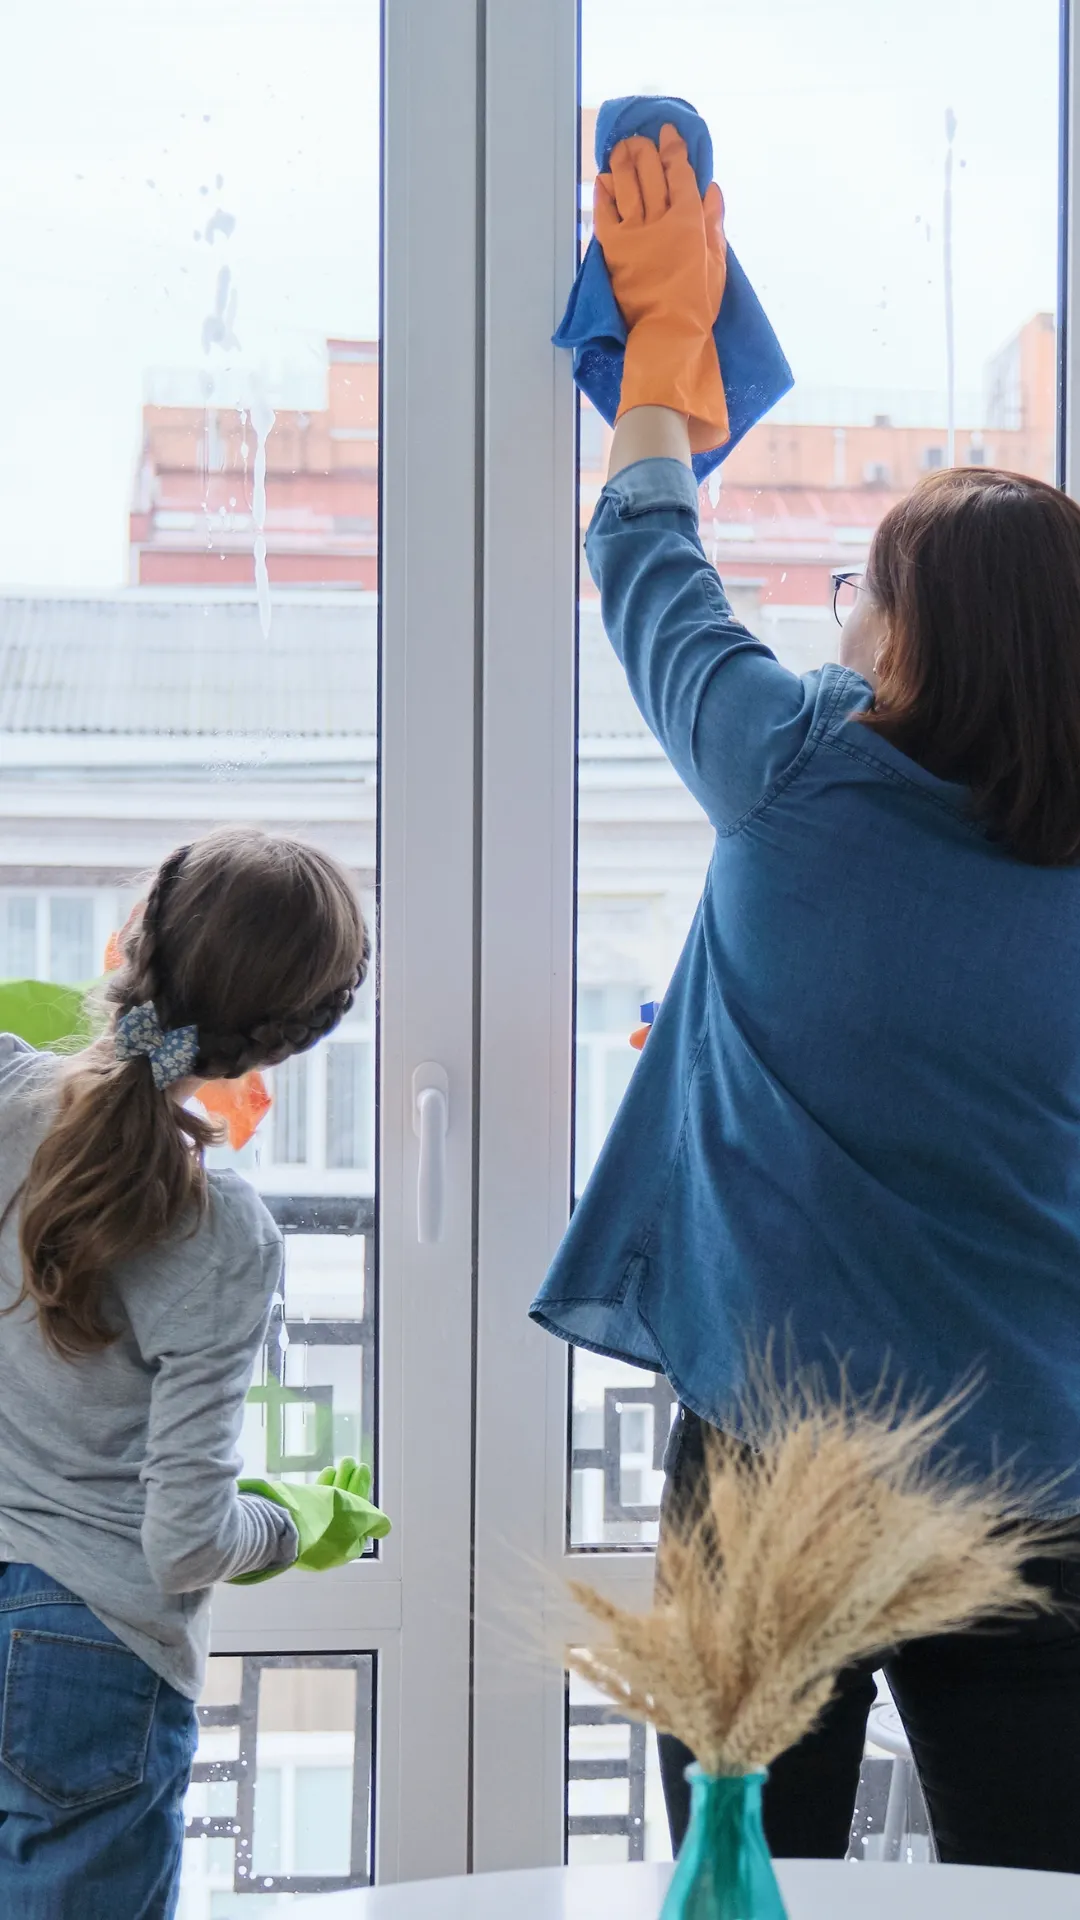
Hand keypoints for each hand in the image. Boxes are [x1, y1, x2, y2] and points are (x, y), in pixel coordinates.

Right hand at [230, 1456, 390, 1584]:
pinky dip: (322, 1488)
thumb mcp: (359, 1517)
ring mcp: (310, 1534)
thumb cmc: (324, 1520)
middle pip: (346, 1511)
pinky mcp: (295, 1523)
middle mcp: (327, 1544)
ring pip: (330, 1505)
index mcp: (344, 1548)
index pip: (361, 1521)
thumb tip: (384, 1526)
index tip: (363, 1471)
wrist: (280, 1521)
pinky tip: (327, 1472)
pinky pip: (314, 1505)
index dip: (365, 1495)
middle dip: (352, 1485)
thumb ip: (374, 1520)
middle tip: (354, 1462)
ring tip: (342, 1462)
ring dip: (339, 1481)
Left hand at [593, 125, 728, 453]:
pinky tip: (603, 181)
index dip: (673, 149)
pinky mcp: (614, 250)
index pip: (680, 174)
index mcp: (689, 221)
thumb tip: (712, 188)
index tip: (668, 133)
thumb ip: (714, 223)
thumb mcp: (716, 263)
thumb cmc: (697, 304)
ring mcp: (634, 233)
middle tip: (641, 139)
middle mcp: (660, 220)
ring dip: (623, 163)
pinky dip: (604, 195)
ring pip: (627, 186)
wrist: (667, 336)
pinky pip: (605, 214)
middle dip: (645, 151)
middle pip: (650, 173)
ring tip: (621, 149)